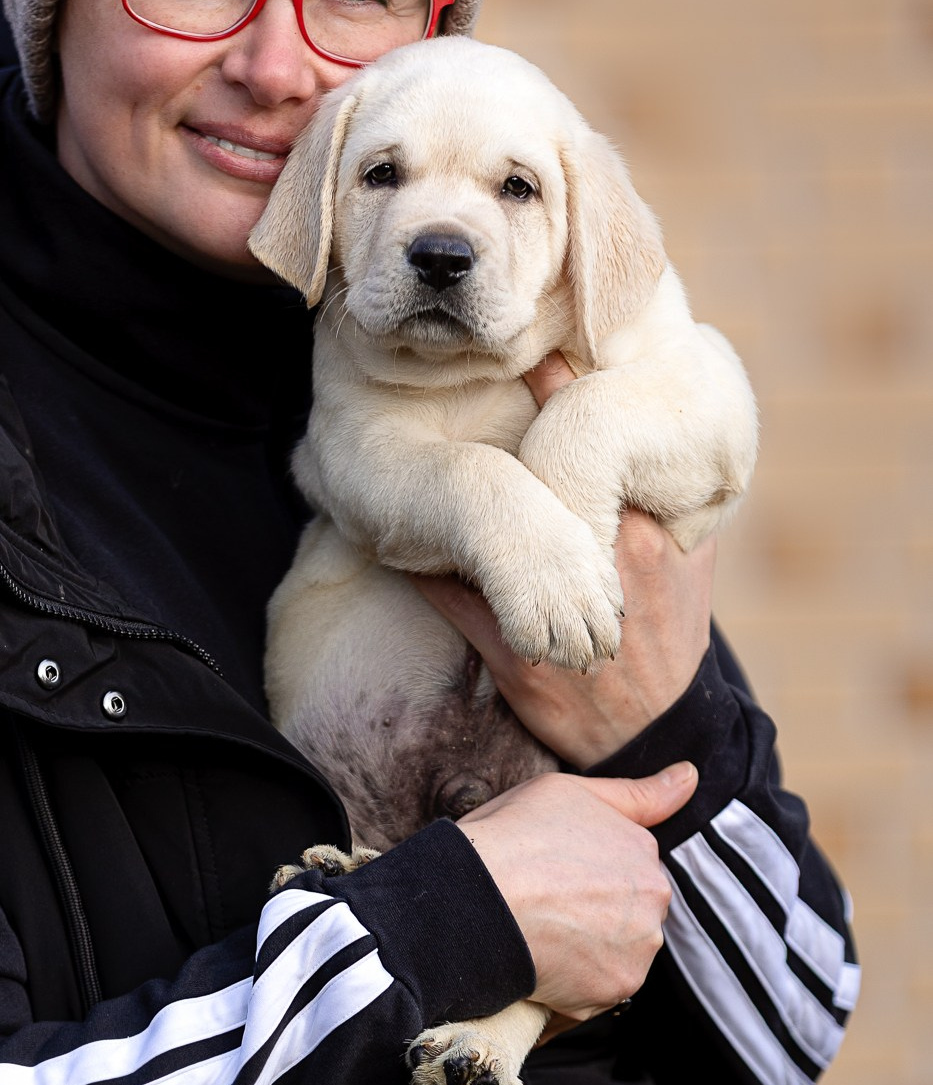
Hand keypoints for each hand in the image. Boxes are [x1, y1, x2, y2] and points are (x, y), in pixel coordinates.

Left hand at [411, 353, 716, 767]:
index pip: (595, 450)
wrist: (651, 731)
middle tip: (454, 388)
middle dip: (493, 444)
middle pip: (530, 487)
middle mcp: (591, 567)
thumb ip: (668, 506)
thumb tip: (652, 443)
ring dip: (451, 501)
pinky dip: (424, 565)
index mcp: (636, 534)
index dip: (560, 397)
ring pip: (483, 537)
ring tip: (419, 452)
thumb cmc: (671, 637)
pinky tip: (396, 539)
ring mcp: (547, 611)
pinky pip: (452, 595)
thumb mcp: (687, 564)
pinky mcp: (510, 650)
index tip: (533, 352)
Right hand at [458, 763, 692, 1019]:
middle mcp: (654, 904)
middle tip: (546, 901)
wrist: (475, 898)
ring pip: (617, 952)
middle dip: (596, 910)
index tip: (554, 870)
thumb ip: (639, 792)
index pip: (629, 868)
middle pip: (629, 911)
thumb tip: (690, 775)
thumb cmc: (514, 836)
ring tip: (542, 931)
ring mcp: (637, 951)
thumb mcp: (572, 791)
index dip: (588, 870)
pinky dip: (575, 981)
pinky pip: (598, 989)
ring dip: (589, 948)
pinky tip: (543, 959)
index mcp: (646, 854)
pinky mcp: (613, 991)